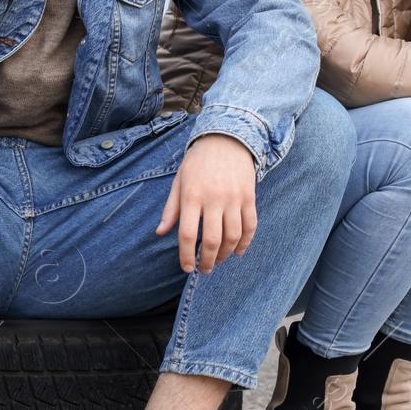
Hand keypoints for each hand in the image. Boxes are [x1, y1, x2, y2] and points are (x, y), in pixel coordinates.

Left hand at [156, 134, 257, 273]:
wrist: (226, 140)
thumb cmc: (197, 162)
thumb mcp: (178, 181)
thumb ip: (170, 208)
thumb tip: (160, 232)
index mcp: (192, 195)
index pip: (187, 233)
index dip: (186, 255)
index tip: (187, 267)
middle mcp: (213, 198)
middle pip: (212, 239)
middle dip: (207, 260)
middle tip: (204, 270)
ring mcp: (234, 198)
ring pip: (232, 236)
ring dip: (225, 254)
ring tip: (218, 261)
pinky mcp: (249, 197)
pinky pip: (250, 226)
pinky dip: (245, 242)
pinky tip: (237, 251)